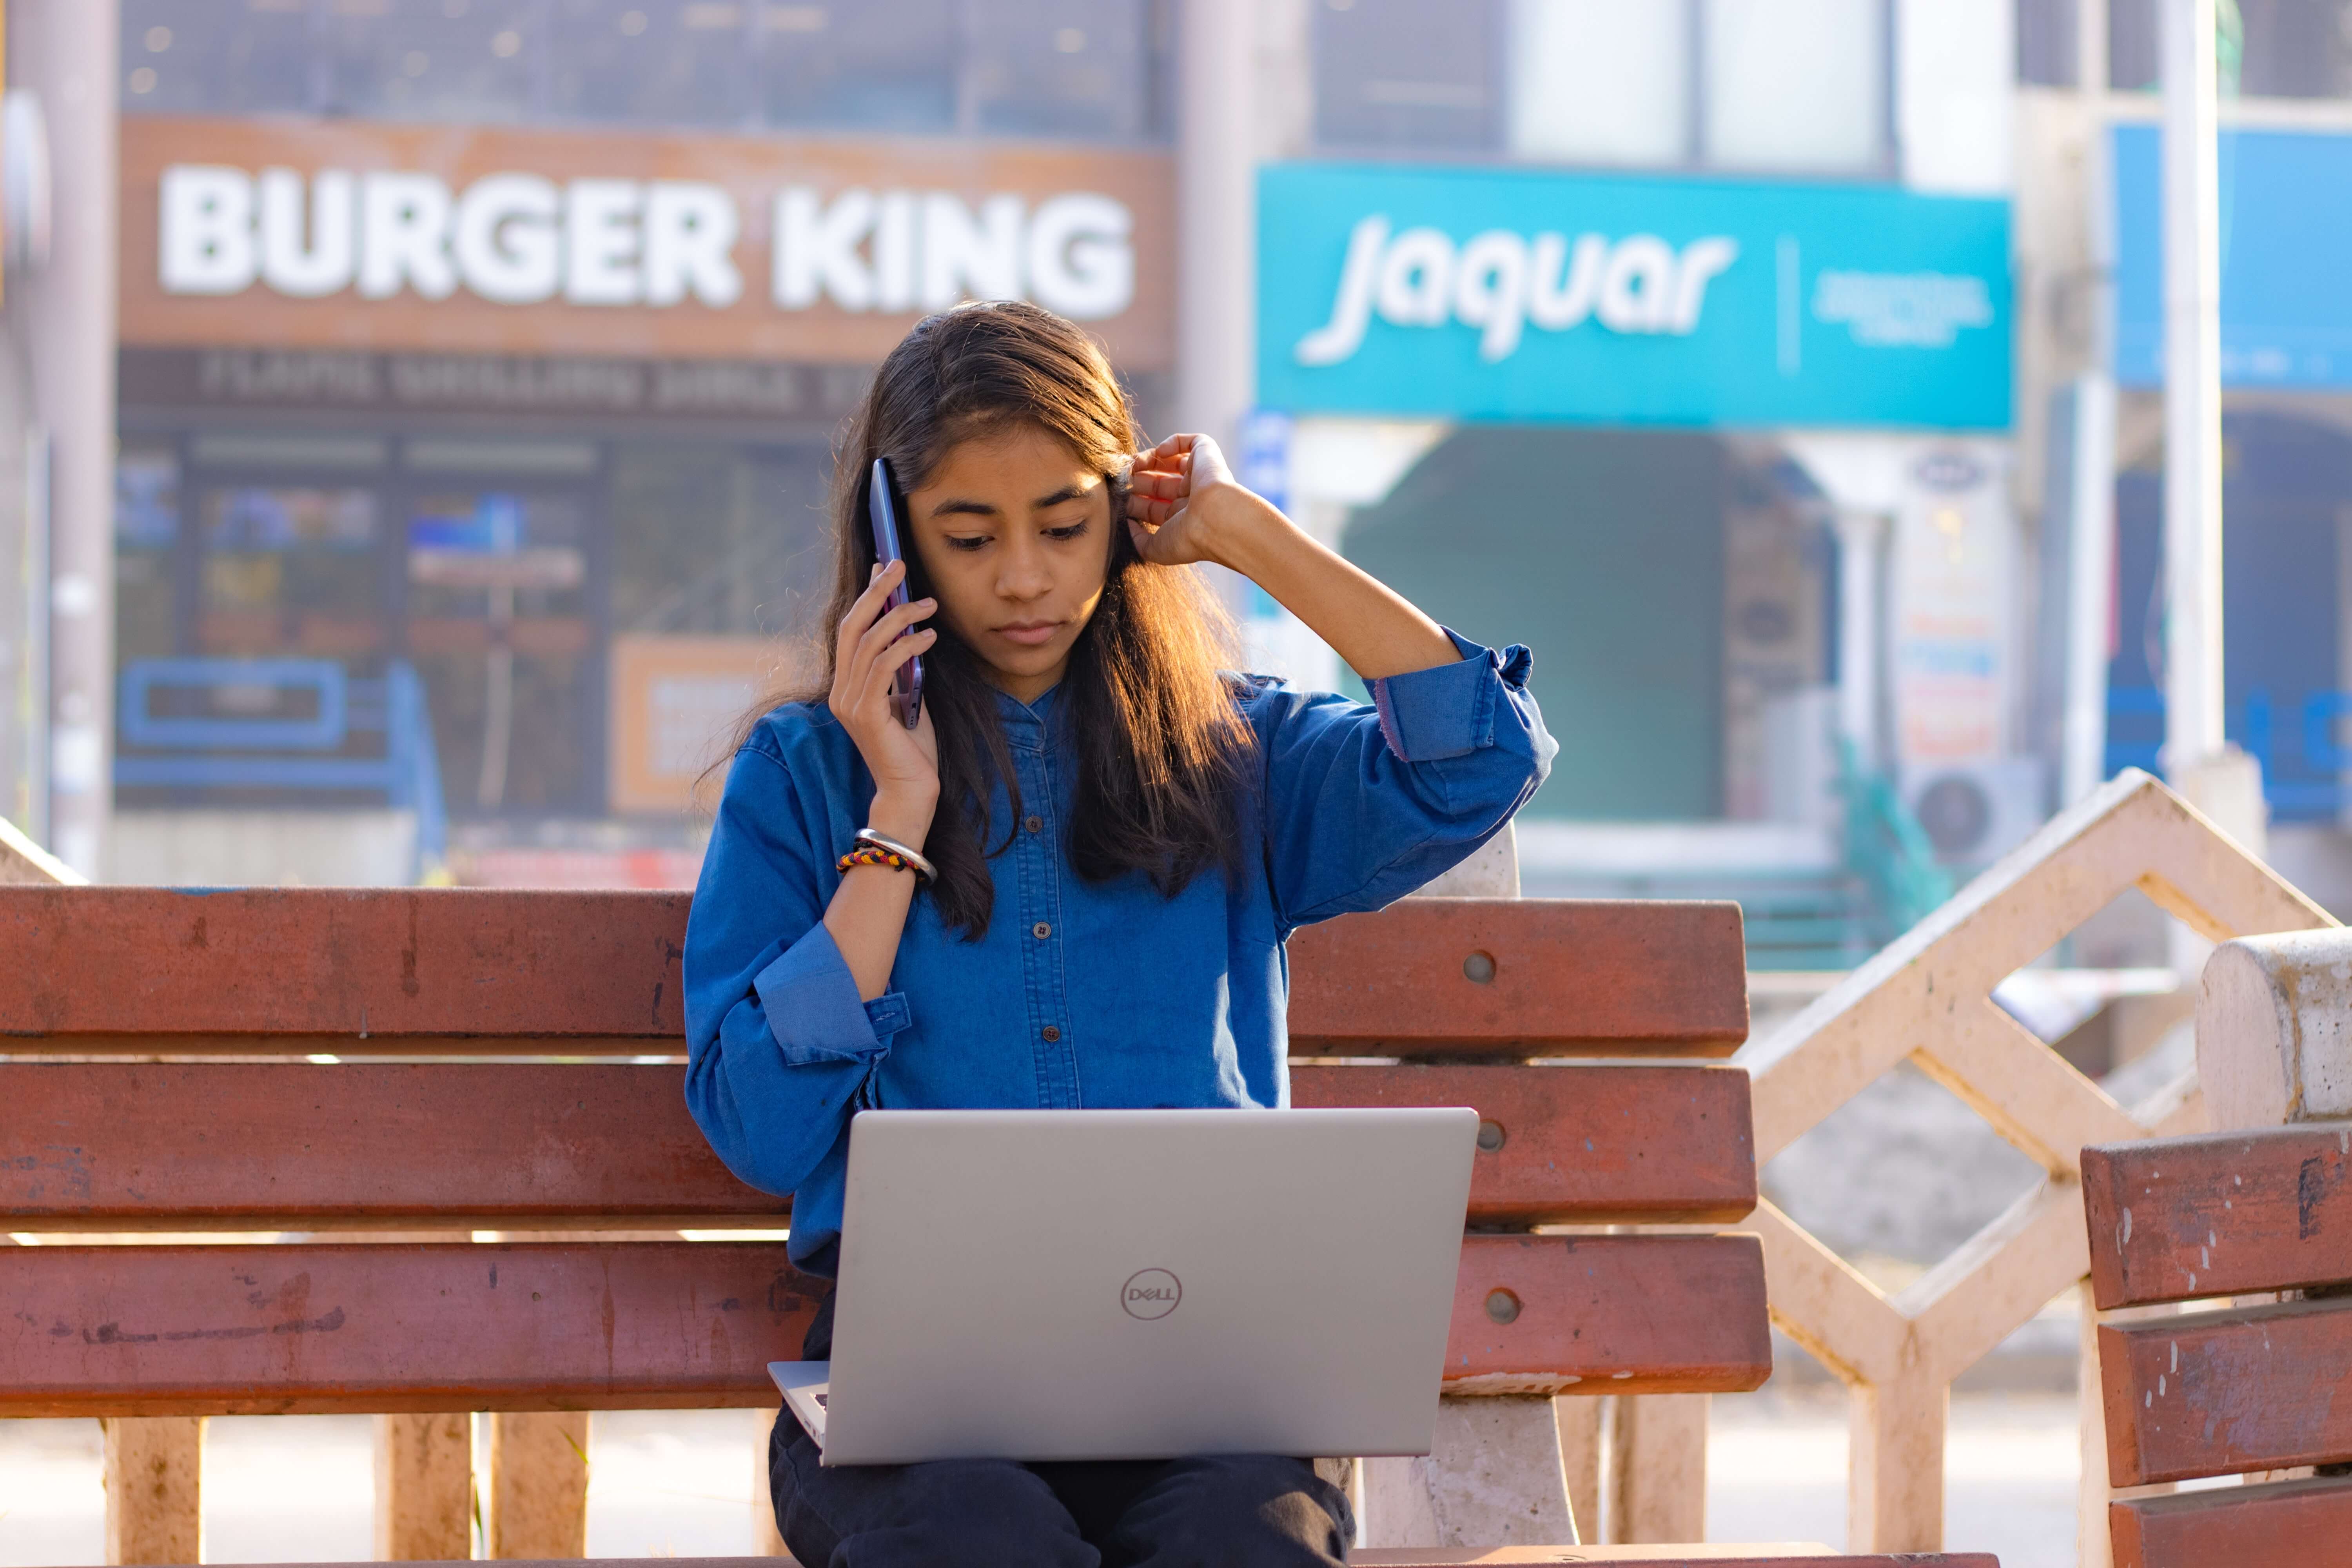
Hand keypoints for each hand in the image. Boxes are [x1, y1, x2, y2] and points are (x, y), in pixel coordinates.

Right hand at [829, 560, 939, 840]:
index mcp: (847, 687)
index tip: (883, 568)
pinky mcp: (866, 715)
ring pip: (869, 642)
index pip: (850, 630)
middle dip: (876, 591)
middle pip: (852, 626)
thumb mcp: (908, 699)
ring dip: (901, 617)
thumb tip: (912, 633)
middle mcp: (841, 692)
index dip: (865, 596)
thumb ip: (902, 670)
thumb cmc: (914, 750)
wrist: (911, 793)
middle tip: (899, 564)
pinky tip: (930, 637)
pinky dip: (908, 646)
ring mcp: (850, 703)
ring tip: (930, 605)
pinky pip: (884, 667)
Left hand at [1125, 433, 1286, 570]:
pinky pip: (1191, 442)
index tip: (1118, 499)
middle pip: (1158, 484)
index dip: (1134, 501)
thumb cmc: (1188, 538)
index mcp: (1183, 520)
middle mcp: (1193, 498)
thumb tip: (1129, 524)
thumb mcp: (1155, 549)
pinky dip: (1173, 443)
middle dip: (1138, 481)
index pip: (1153, 507)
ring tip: (1133, 464)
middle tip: (1121, 479)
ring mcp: (1201, 476)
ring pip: (1171, 462)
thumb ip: (1139, 540)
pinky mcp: (1208, 456)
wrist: (1216, 520)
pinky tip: (1160, 452)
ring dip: (1149, 460)